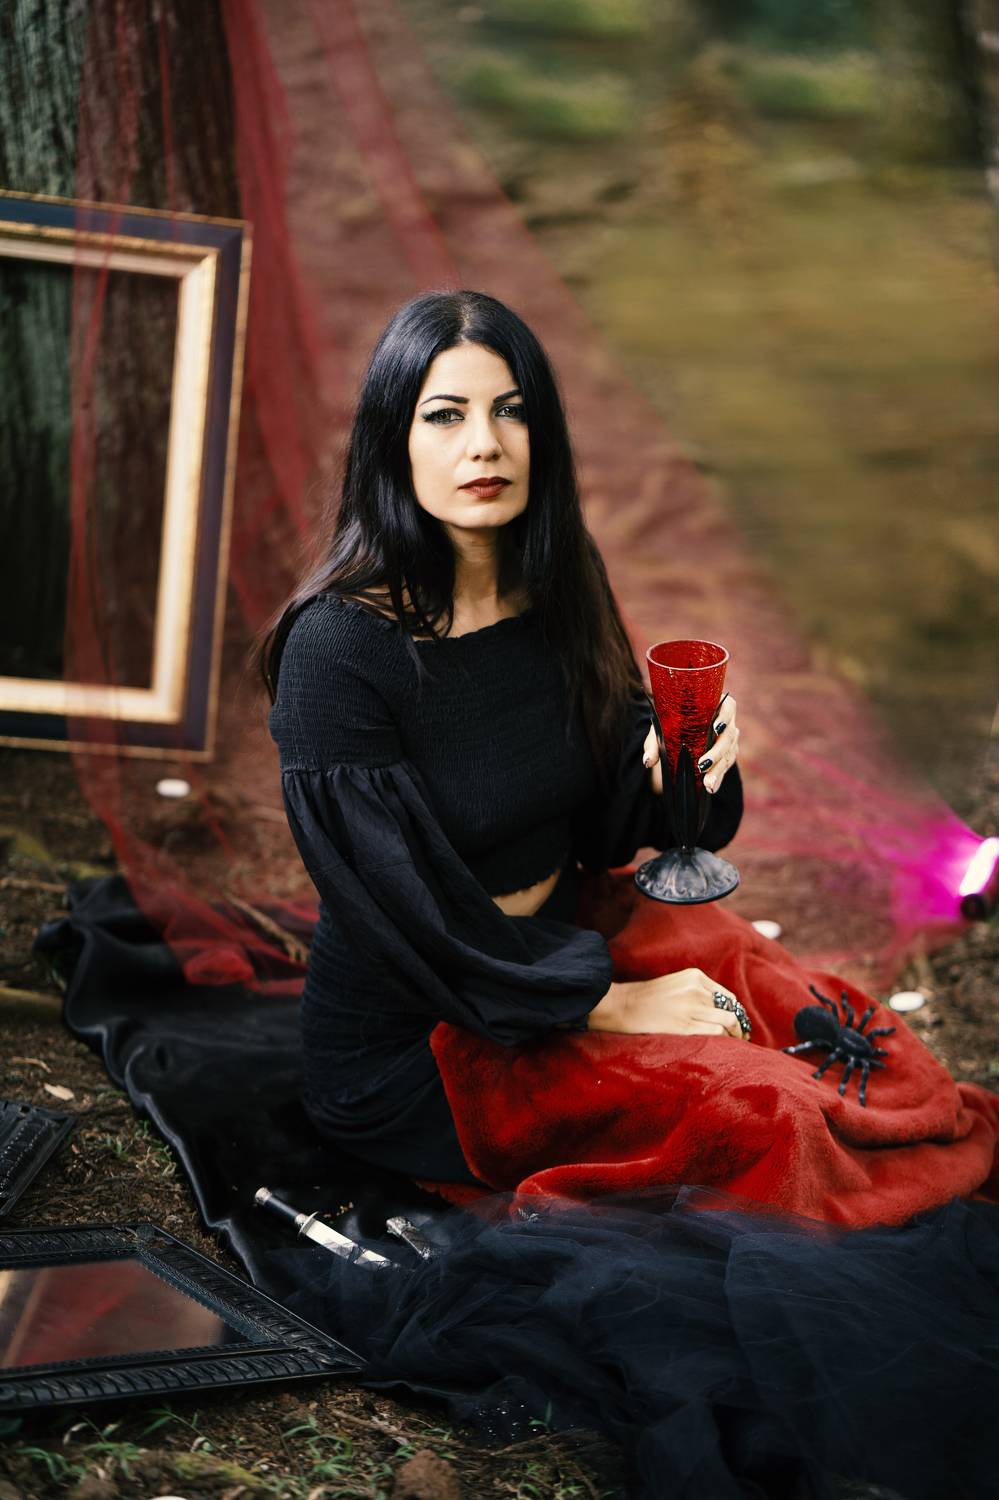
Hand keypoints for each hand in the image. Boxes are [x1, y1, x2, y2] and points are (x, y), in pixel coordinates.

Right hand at [587, 968, 747, 1037]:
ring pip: (727, 1022)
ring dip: (735, 1035)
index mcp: (695, 976)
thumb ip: (697, 992)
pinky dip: (725, 1040)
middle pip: (730, 1009)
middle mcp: (696, 989)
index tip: (739, 1025)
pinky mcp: (684, 1025)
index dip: (737, 1013)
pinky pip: (716, 1033)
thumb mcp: (676, 984)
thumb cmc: (648, 998)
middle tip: (742, 1037)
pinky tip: (724, 1047)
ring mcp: (690, 1007)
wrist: (624, 1005)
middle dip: (739, 1025)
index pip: (727, 997)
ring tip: (735, 1044)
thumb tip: (722, 1011)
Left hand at [643, 693, 739, 795]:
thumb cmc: (671, 721)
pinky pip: (726, 765)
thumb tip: (648, 761)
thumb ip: (654, 742)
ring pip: (729, 753)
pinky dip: (718, 777)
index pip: (728, 707)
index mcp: (714, 705)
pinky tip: (711, 787)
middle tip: (702, 766)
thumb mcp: (661, 728)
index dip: (724, 717)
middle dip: (716, 753)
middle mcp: (727, 721)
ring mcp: (729, 738)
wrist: (677, 728)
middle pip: (728, 736)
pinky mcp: (728, 753)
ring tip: (708, 784)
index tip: (715, 728)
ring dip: (718, 770)